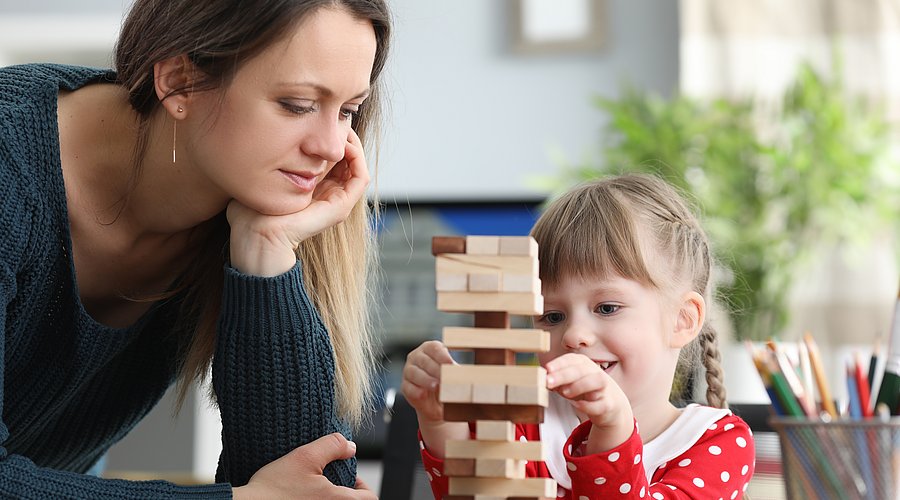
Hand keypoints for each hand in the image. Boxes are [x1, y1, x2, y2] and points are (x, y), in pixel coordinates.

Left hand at [227, 130, 369, 275]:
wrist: (257, 233)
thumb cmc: (254, 207)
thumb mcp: (267, 172)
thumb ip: (279, 157)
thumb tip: (276, 131)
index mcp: (314, 186)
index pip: (333, 155)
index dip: (331, 134)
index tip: (320, 118)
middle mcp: (328, 193)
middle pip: (347, 157)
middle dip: (344, 135)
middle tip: (336, 118)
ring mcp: (337, 201)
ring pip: (357, 165)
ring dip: (353, 144)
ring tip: (342, 128)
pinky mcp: (340, 207)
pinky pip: (361, 177)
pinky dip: (357, 158)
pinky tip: (343, 144)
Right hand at [233, 433, 375, 499]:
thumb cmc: (273, 488)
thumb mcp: (304, 457)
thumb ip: (332, 446)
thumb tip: (351, 447)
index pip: (370, 499)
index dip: (364, 487)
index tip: (349, 478)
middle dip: (346, 494)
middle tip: (331, 483)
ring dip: (329, 499)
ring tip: (314, 491)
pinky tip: (302, 498)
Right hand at [400, 341, 468, 456]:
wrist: (438, 404)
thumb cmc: (448, 383)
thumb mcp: (454, 375)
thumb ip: (457, 371)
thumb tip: (468, 372)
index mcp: (430, 349)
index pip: (434, 348)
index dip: (442, 355)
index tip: (450, 364)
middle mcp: (416, 357)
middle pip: (424, 360)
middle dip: (435, 369)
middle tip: (445, 378)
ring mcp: (408, 371)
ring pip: (413, 372)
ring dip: (425, 379)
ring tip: (436, 386)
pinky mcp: (405, 386)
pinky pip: (407, 387)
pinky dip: (416, 390)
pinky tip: (424, 394)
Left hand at [545, 353, 632, 452]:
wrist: (611, 405)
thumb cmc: (585, 391)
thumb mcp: (570, 383)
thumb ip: (558, 381)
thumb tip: (543, 380)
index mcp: (584, 365)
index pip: (571, 359)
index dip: (559, 363)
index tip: (547, 369)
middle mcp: (596, 373)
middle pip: (581, 369)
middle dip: (564, 374)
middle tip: (549, 381)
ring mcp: (605, 388)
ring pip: (596, 381)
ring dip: (579, 385)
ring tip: (564, 393)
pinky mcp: (609, 404)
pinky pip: (601, 404)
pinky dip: (588, 405)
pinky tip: (577, 405)